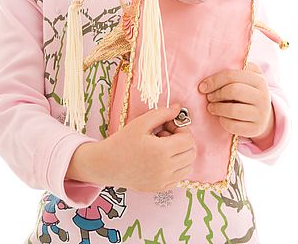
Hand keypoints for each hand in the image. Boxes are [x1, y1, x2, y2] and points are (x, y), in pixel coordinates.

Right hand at [67, 104, 196, 191]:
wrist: (106, 165)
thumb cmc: (122, 142)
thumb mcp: (141, 123)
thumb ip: (163, 114)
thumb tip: (178, 109)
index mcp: (162, 152)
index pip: (189, 140)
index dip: (181, 130)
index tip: (168, 127)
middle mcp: (166, 169)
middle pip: (191, 153)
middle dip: (182, 141)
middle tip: (165, 136)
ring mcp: (163, 181)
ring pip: (188, 167)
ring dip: (181, 155)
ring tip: (163, 148)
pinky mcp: (159, 188)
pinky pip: (179, 177)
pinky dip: (175, 167)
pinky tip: (160, 160)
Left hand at [198, 62, 274, 142]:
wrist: (263, 116)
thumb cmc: (248, 93)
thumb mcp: (247, 78)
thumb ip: (235, 69)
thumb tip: (212, 66)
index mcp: (258, 80)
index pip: (232, 75)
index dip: (214, 80)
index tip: (203, 86)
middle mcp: (262, 96)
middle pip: (232, 91)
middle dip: (216, 94)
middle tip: (209, 97)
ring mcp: (260, 114)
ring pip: (232, 110)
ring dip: (217, 108)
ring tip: (211, 107)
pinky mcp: (255, 129)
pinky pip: (233, 125)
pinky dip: (223, 121)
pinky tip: (221, 118)